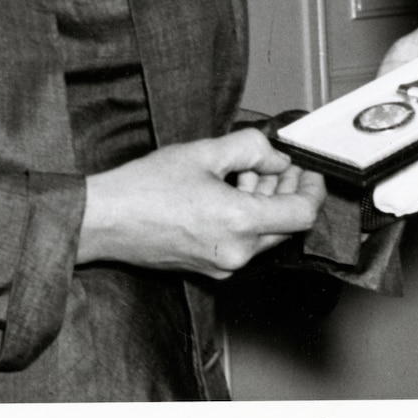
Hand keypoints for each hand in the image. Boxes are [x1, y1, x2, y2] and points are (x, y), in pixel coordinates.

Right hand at [78, 129, 327, 278]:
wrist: (105, 220)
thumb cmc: (143, 188)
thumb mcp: (200, 153)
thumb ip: (248, 148)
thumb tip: (275, 155)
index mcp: (240, 222)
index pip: (302, 213)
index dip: (312, 189)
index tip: (309, 172)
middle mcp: (238, 251)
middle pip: (285, 225)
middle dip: (287, 192)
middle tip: (278, 166)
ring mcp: (224, 265)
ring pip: (263, 236)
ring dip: (264, 205)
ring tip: (248, 174)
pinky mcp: (209, 269)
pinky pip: (241, 245)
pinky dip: (244, 220)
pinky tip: (227, 195)